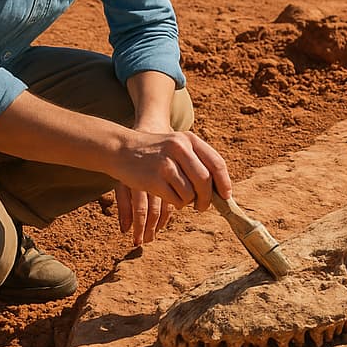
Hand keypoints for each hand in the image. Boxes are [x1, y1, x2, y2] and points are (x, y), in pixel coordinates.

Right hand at [112, 128, 232, 246]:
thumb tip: (219, 189)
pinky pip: (175, 199)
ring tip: (181, 199)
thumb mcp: (177, 145)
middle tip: (203, 207)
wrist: (121, 148)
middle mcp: (179, 149)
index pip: (216, 163)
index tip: (225, 196)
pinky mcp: (153, 179)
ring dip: (188, 202)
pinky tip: (170, 197)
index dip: (224, 182)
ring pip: (190, 193)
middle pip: (205, 181)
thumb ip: (196, 160)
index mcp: (189, 139)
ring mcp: (165, 164)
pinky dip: (176, 203)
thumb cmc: (154, 151)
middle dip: (207, 198)